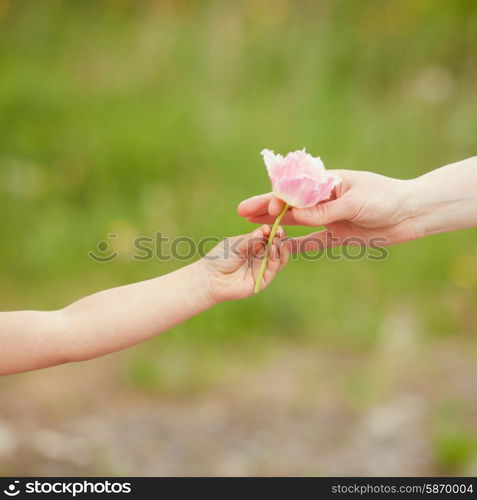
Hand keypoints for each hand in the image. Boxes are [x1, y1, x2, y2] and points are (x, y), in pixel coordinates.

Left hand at [201, 225, 289, 302]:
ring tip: (279, 241)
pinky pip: (272, 270)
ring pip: (278, 259)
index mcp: (254, 245)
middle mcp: (260, 256)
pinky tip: (274, 251)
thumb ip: (250, 239)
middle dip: (280, 239)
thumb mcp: (234, 244)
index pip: (269, 237)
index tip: (277, 225)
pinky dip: (276, 259)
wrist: (209, 278)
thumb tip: (265, 229)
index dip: (274, 232)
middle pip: (276, 247)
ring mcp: (262, 269)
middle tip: (281, 232)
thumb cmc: (219, 258)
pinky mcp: (262, 281)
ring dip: (281, 249)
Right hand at [238, 170, 420, 249]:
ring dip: (274, 223)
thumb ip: (325, 211)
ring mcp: (328, 217)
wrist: (411, 212)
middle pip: (289, 204)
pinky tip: (280, 247)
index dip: (276, 198)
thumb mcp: (355, 202)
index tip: (263, 208)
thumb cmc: (386, 198)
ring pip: (296, 221)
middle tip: (241, 211)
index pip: (294, 189)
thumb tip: (296, 217)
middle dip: (265, 207)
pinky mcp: (336, 234)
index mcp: (327, 183)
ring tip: (251, 225)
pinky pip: (312, 241)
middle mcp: (323, 199)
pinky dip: (296, 244)